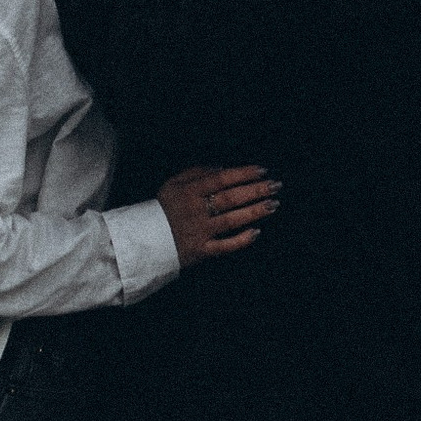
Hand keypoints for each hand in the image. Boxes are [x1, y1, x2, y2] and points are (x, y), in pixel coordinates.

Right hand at [157, 164, 280, 266]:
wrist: (144, 240)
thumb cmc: (162, 209)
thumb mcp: (173, 184)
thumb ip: (196, 172)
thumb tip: (223, 169)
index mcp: (189, 191)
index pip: (221, 179)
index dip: (243, 173)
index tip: (262, 170)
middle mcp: (196, 210)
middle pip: (231, 198)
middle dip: (256, 191)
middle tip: (276, 186)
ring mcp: (199, 231)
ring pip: (232, 220)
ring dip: (254, 212)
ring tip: (273, 204)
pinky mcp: (200, 251)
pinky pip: (225, 246)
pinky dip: (241, 240)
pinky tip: (256, 233)